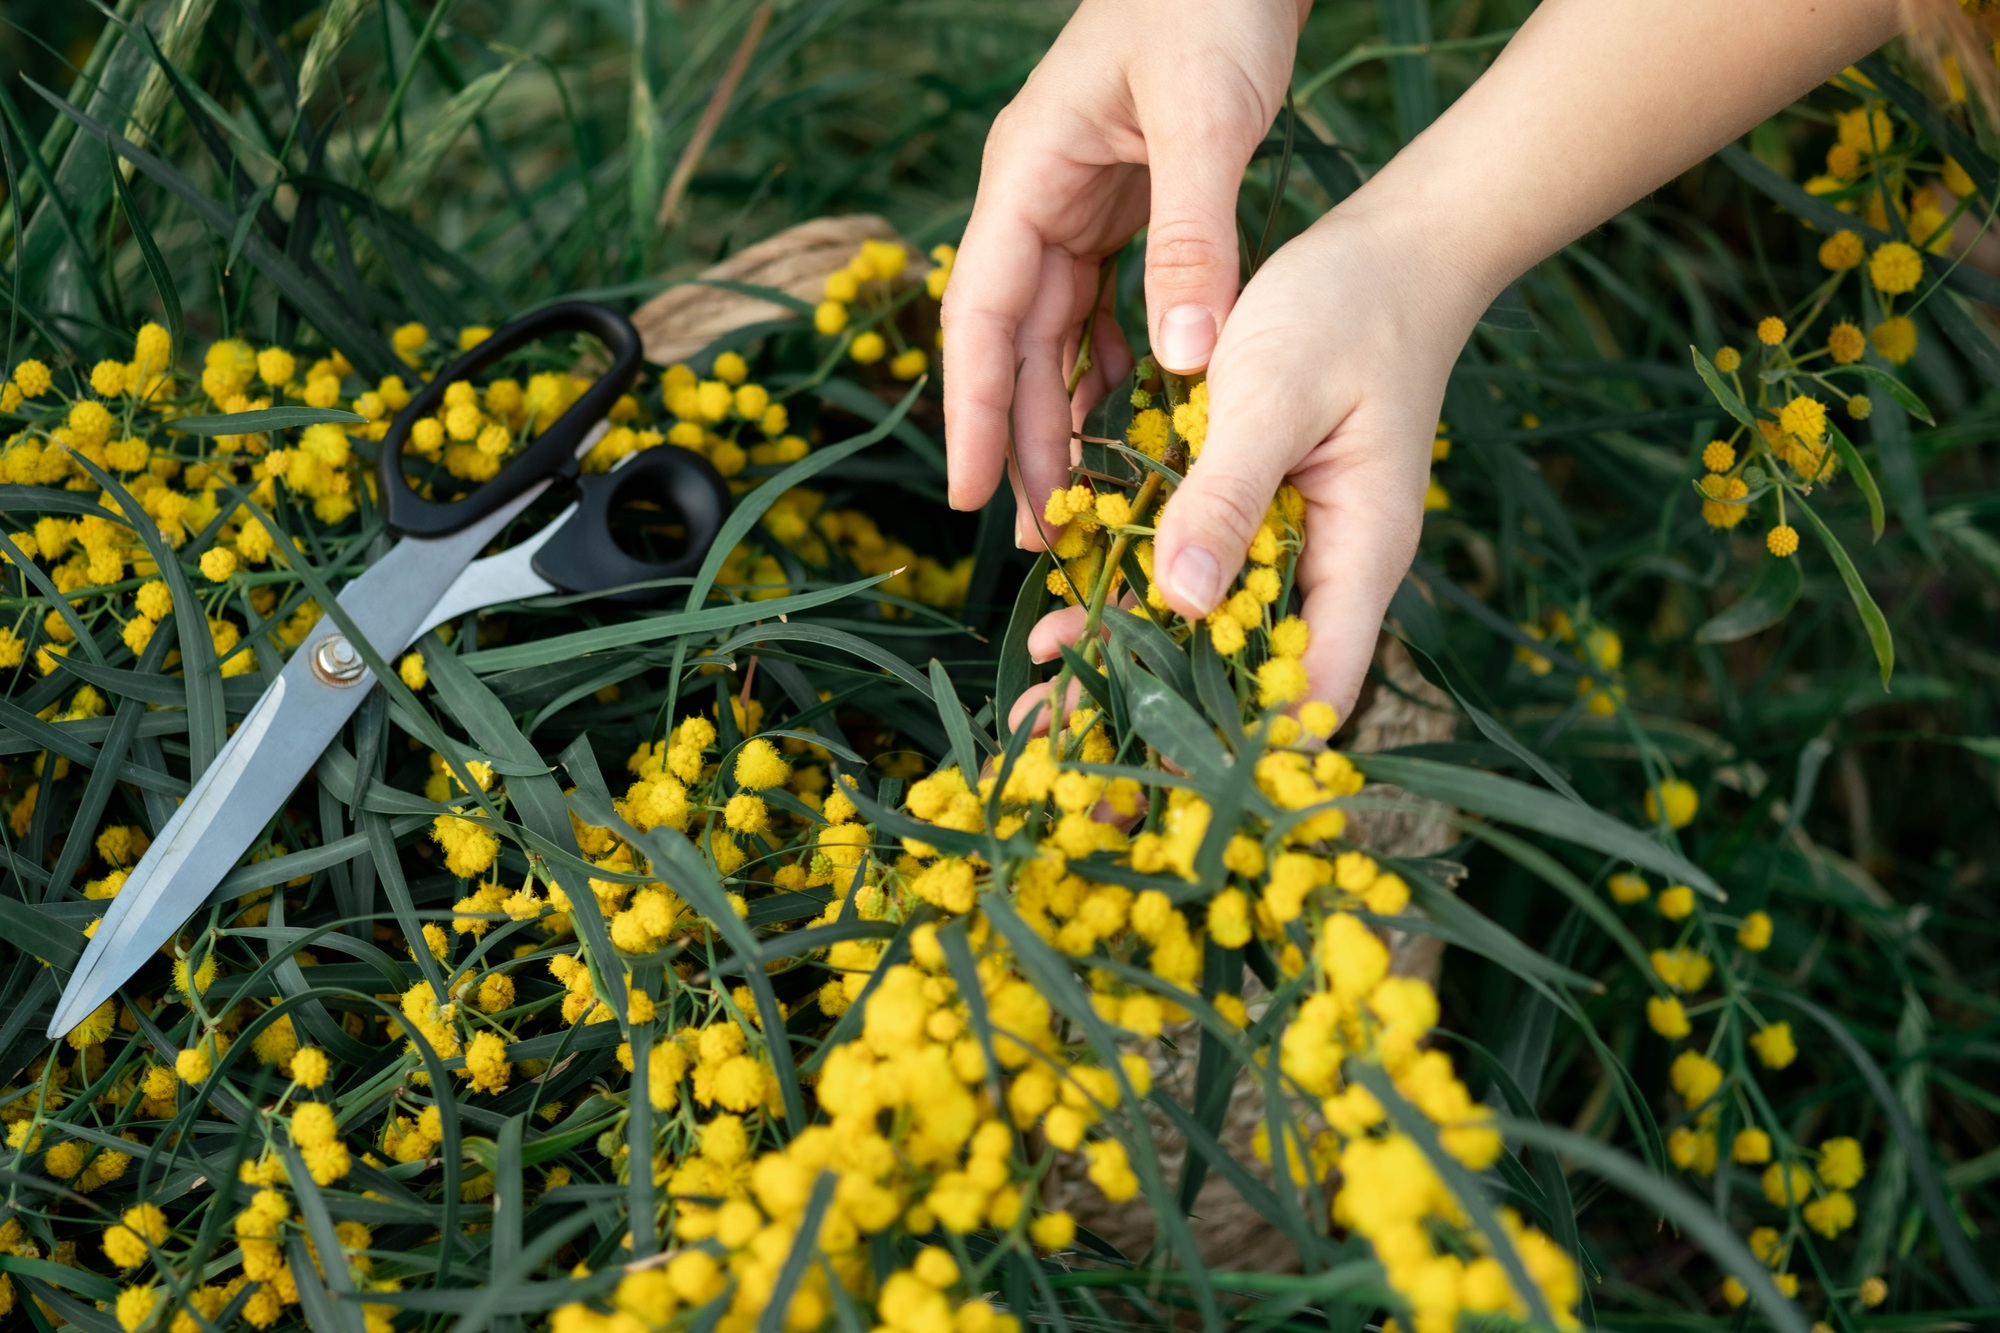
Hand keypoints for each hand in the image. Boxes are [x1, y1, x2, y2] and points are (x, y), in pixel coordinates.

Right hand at [941, 0, 1308, 544]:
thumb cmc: (1210, 2)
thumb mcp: (1206, 121)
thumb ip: (1191, 242)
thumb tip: (1184, 370)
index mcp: (1028, 176)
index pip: (980, 314)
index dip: (972, 410)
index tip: (970, 494)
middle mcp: (1037, 197)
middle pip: (1011, 341)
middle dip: (1018, 437)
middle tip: (1032, 535)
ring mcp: (1075, 202)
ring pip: (1053, 333)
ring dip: (1062, 414)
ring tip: (1076, 501)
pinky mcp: (1119, 205)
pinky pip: (1099, 305)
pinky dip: (1111, 363)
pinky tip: (1130, 414)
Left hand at [1022, 203, 1495, 729]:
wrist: (1390, 247)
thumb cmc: (1349, 309)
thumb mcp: (1273, 394)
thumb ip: (1228, 497)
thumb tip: (1182, 602)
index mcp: (1357, 555)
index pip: (1312, 687)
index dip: (1237, 736)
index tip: (1143, 758)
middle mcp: (1326, 567)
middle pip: (1246, 673)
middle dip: (1161, 710)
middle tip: (1061, 745)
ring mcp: (1290, 540)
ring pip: (1211, 625)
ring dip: (1133, 651)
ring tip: (1043, 676)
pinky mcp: (1254, 507)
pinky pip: (1194, 566)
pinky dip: (1135, 587)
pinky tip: (1066, 603)